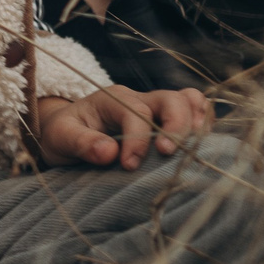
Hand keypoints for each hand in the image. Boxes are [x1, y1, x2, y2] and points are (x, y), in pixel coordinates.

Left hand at [33, 86, 212, 170]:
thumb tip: (108, 152)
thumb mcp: (60, 137)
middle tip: (166, 154)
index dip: (137, 139)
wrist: (63, 132)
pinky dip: (202, 126)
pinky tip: (200, 146)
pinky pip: (194, 114)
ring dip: (196, 123)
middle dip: (175, 126)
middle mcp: (139, 99)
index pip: (135, 112)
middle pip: (171, 99)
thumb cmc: (62, 134)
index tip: (128, 165)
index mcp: (112, 99)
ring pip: (189, 101)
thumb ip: (81, 142)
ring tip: (193, 148)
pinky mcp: (166, 122)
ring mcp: (156, 109)